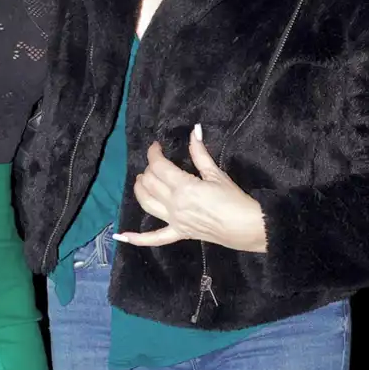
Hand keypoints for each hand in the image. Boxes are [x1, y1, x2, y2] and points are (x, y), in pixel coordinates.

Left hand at [114, 126, 267, 251]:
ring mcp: (174, 221)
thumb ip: (200, 154)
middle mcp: (174, 204)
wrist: (246, 227)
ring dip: (139, 191)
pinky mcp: (179, 234)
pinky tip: (122, 237)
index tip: (156, 146)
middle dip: (149, 169)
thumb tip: (194, 131)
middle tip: (156, 163)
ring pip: (146, 205)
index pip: (159, 166)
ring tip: (141, 181)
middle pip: (150, 183)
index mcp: (184, 187)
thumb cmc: (235, 200)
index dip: (154, 154)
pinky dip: (137, 238)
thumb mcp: (217, 174)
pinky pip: (154, 238)